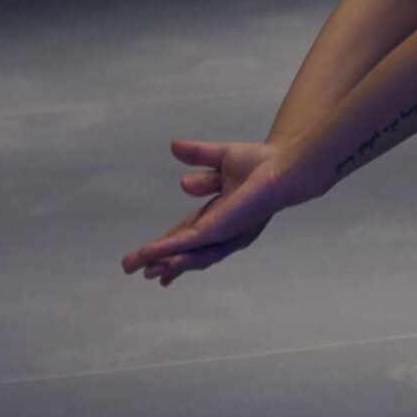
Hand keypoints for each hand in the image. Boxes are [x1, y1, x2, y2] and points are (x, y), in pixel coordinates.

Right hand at [121, 139, 319, 285]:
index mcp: (218, 214)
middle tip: (133, 269)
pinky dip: (169, 249)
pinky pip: (191, 242)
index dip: (166, 245)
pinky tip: (152, 254)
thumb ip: (197, 156)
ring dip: (163, 262)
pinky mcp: (222, 230)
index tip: (146, 257)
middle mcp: (221, 229)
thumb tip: (173, 146)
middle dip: (158, 261)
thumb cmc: (261, 162)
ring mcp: (223, 233)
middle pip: (184, 250)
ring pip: (189, 255)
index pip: (186, 233)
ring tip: (143, 270)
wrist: (283, 165)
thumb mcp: (221, 157)